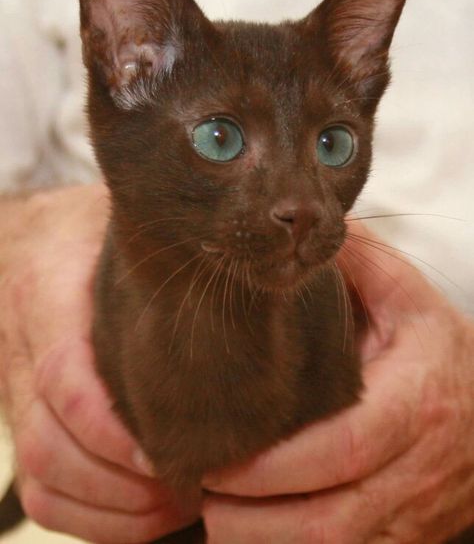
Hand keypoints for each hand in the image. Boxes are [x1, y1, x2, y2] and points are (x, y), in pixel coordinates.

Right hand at [0, 185, 198, 542]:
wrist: (34, 240)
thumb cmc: (86, 231)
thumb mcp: (112, 223)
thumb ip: (153, 251)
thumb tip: (229, 274)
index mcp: (46, 294)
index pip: (63, 376)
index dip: (109, 427)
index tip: (166, 453)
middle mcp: (23, 349)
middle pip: (48, 442)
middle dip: (118, 484)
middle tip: (188, 489)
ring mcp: (19, 390)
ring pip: (40, 476)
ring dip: (107, 511)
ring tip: (176, 508)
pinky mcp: (27, 416)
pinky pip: (38, 486)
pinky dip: (87, 517)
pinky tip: (142, 514)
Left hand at [202, 224, 473, 542]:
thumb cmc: (437, 346)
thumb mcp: (406, 296)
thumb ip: (360, 260)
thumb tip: (302, 229)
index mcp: (417, 399)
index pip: (347, 446)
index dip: (279, 466)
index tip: (221, 464)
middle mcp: (417, 467)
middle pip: (331, 521)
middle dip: (254, 520)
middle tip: (199, 490)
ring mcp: (414, 513)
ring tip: (213, 517)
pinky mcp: (405, 539)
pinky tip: (251, 533)